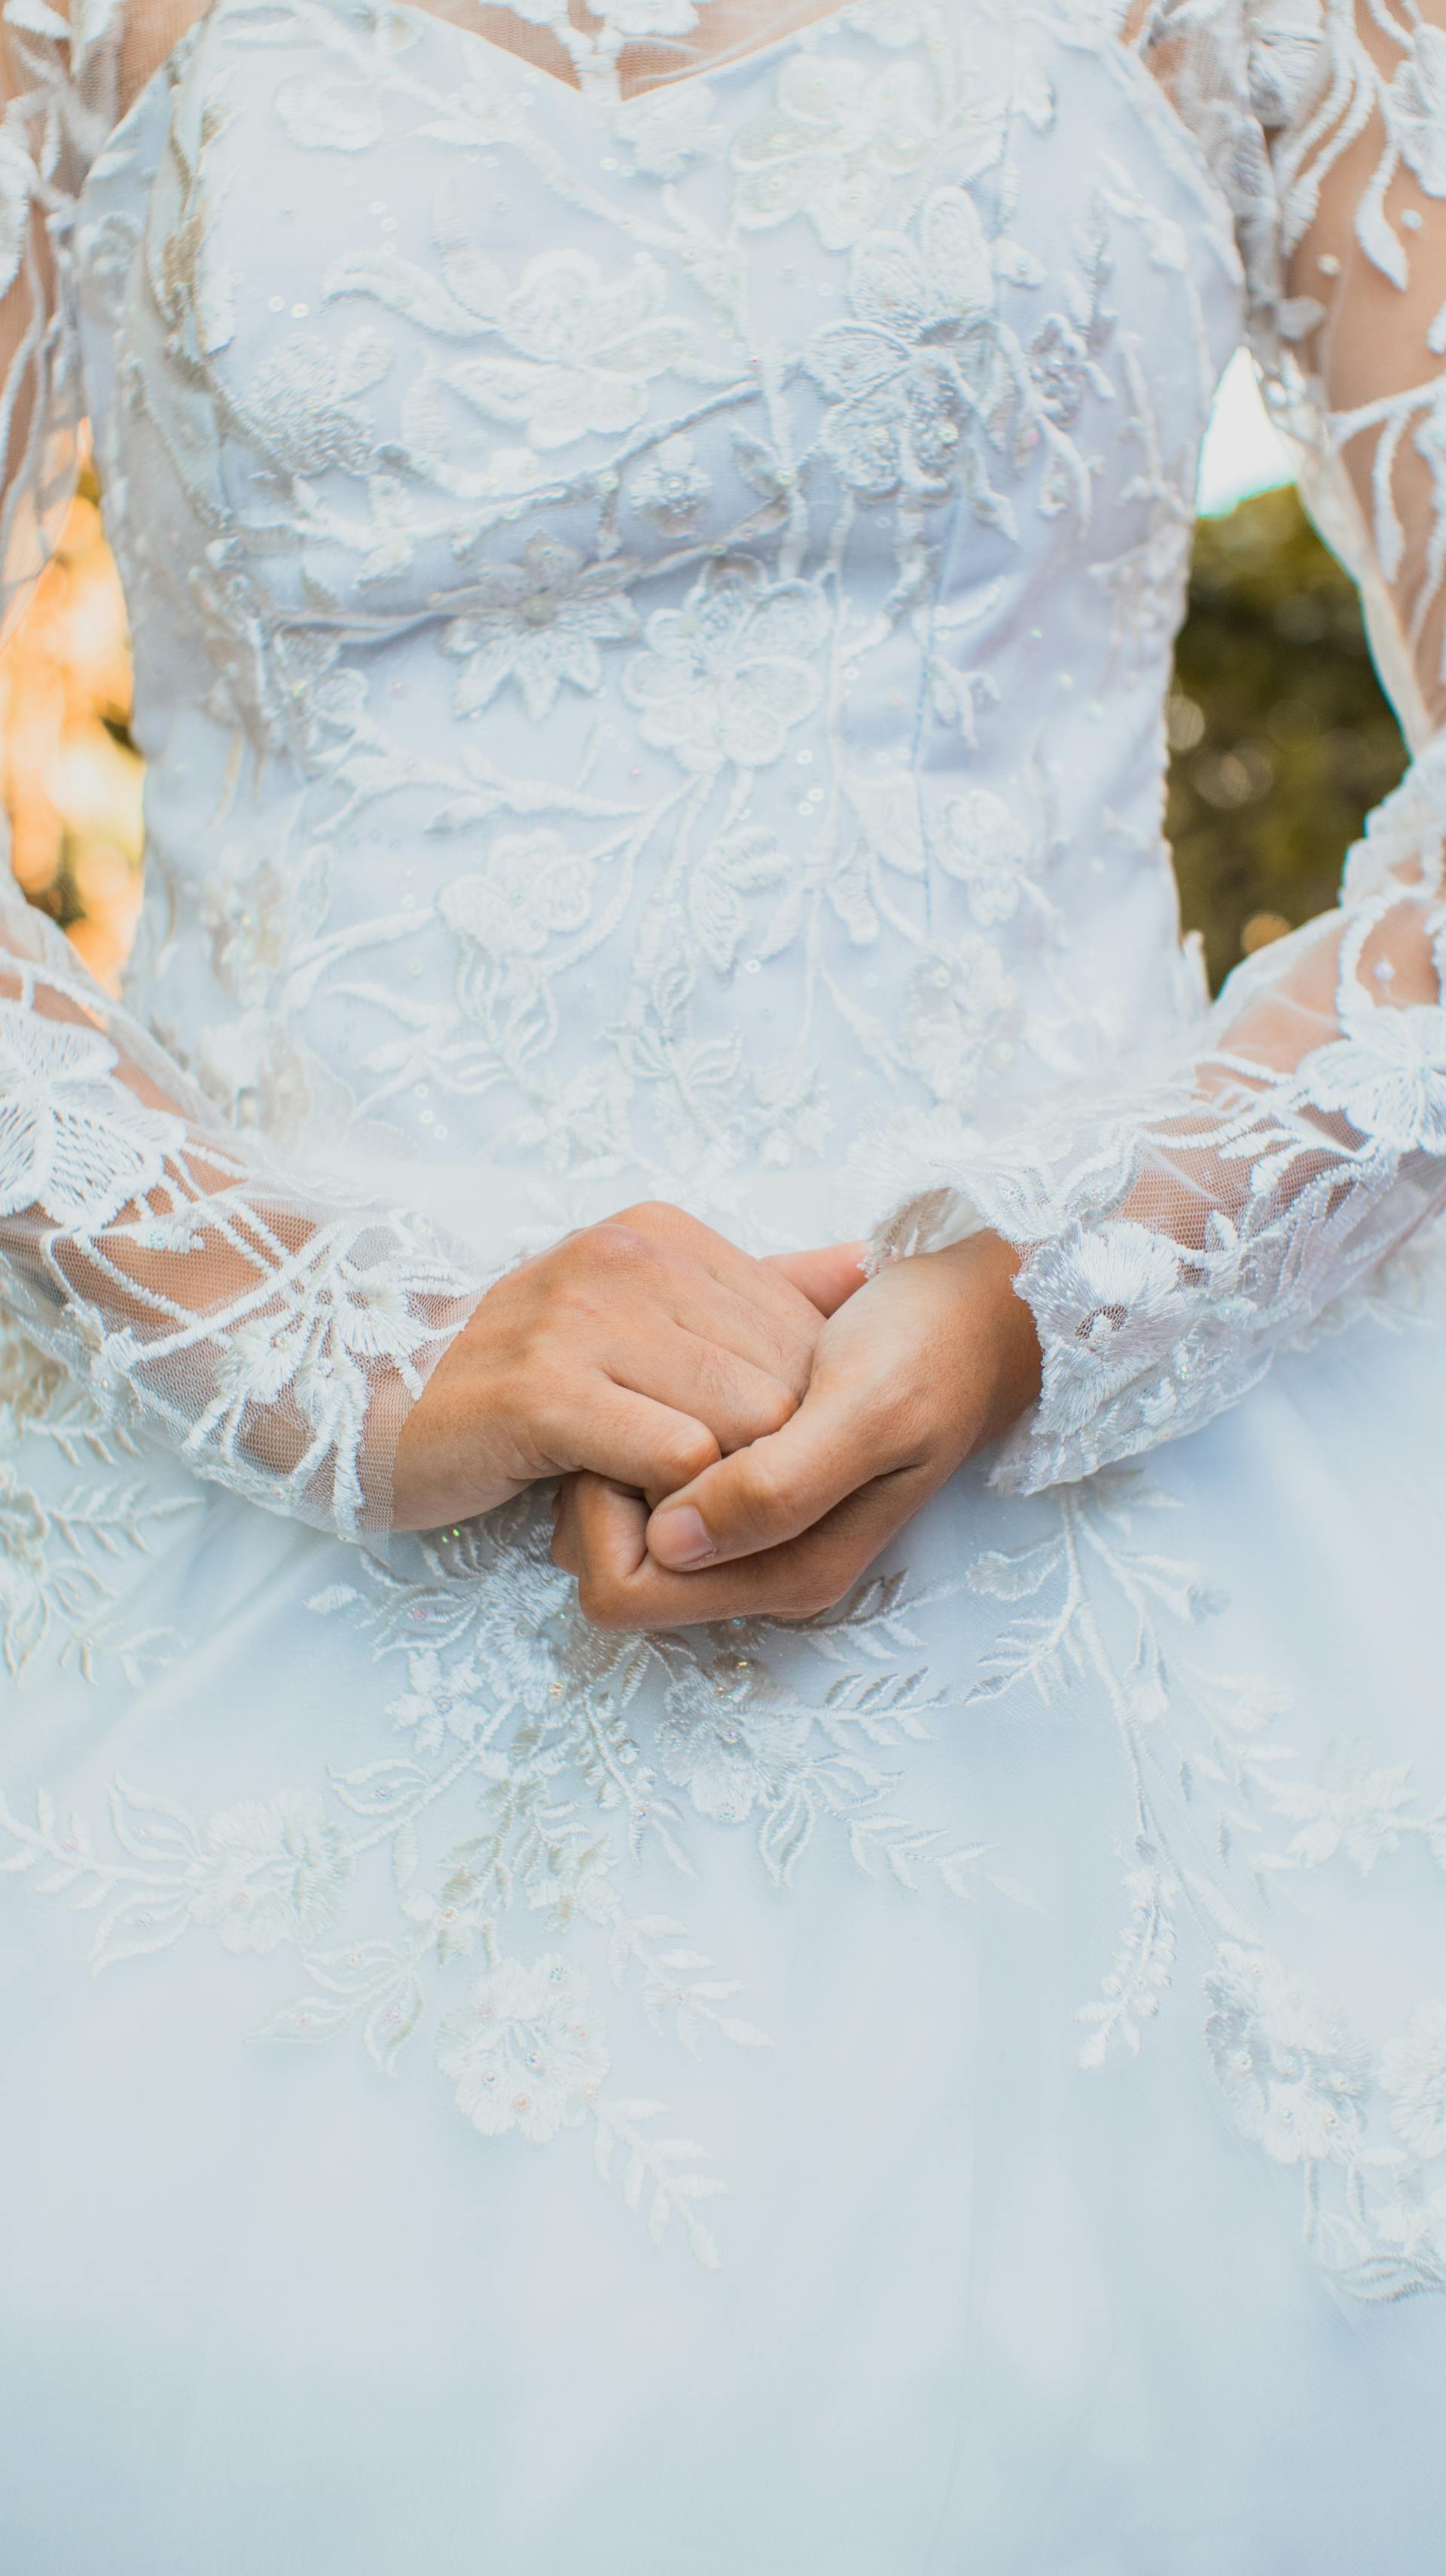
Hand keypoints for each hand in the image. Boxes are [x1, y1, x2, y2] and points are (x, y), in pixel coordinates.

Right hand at [391, 1199, 866, 1532]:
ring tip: (673, 1511)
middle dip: (766, 1458)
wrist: (371, 1396)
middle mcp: (625, 1259)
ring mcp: (580, 1319)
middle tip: (711, 1502)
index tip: (741, 1458)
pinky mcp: (542, 1392)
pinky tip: (636, 1517)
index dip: (796, 1413)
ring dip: (722, 1488)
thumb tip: (867, 1272)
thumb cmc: (520, 1374)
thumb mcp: (639, 1314)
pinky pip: (675, 1459)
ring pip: (742, 1420)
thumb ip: (750, 1293)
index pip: (799, 1329)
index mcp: (659, 1236)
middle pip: (782, 1379)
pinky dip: (675, 1506)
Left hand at [550, 1231, 1041, 1627]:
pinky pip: (648, 1477)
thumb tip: (668, 1542)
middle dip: (597, 1484)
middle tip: (631, 1392)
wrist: (979, 1306)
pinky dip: (642, 1426)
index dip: (602, 1515)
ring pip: (619, 1520)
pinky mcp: (747, 1480)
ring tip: (655, 1372)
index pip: (623, 1590)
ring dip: (617, 1449)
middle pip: (610, 1564)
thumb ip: (776, 1488)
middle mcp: (764, 1565)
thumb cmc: (930, 1348)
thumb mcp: (866, 1410)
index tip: (630, 1431)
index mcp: (789, 1570)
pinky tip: (672, 1366)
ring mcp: (754, 1527)